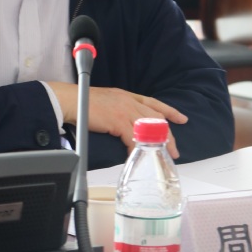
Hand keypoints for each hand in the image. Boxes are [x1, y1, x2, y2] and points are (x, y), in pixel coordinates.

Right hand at [47, 82, 186, 158]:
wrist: (69, 100)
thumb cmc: (82, 102)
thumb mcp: (106, 101)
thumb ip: (117, 109)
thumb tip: (122, 124)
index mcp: (126, 95)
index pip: (153, 102)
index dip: (169, 111)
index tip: (181, 118)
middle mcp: (128, 100)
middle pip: (156, 117)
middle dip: (168, 134)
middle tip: (174, 148)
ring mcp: (124, 109)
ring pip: (149, 128)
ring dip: (158, 143)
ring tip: (163, 155)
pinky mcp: (118, 120)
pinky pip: (133, 138)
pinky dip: (137, 149)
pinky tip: (138, 157)